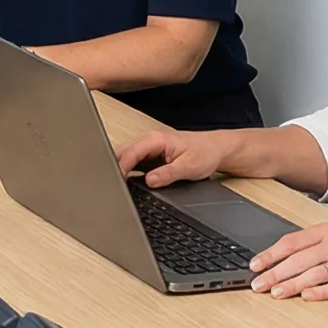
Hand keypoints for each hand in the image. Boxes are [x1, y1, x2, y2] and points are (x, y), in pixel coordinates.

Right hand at [115, 128, 236, 187]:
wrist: (215, 149)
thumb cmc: (205, 153)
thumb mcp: (189, 166)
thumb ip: (168, 174)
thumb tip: (150, 181)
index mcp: (156, 139)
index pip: (131, 152)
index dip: (120, 167)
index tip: (115, 181)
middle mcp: (149, 141)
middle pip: (122, 152)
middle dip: (113, 167)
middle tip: (111, 187)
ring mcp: (148, 149)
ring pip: (125, 157)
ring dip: (118, 170)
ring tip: (115, 187)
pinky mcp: (149, 157)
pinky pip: (132, 163)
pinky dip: (126, 172)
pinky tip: (125, 183)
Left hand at [248, 221, 327, 299]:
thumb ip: (315, 241)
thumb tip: (285, 254)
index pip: (292, 242)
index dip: (271, 254)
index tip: (255, 264)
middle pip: (299, 260)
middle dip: (274, 273)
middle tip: (256, 284)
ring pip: (314, 274)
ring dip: (292, 284)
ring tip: (274, 292)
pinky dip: (321, 292)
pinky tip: (306, 296)